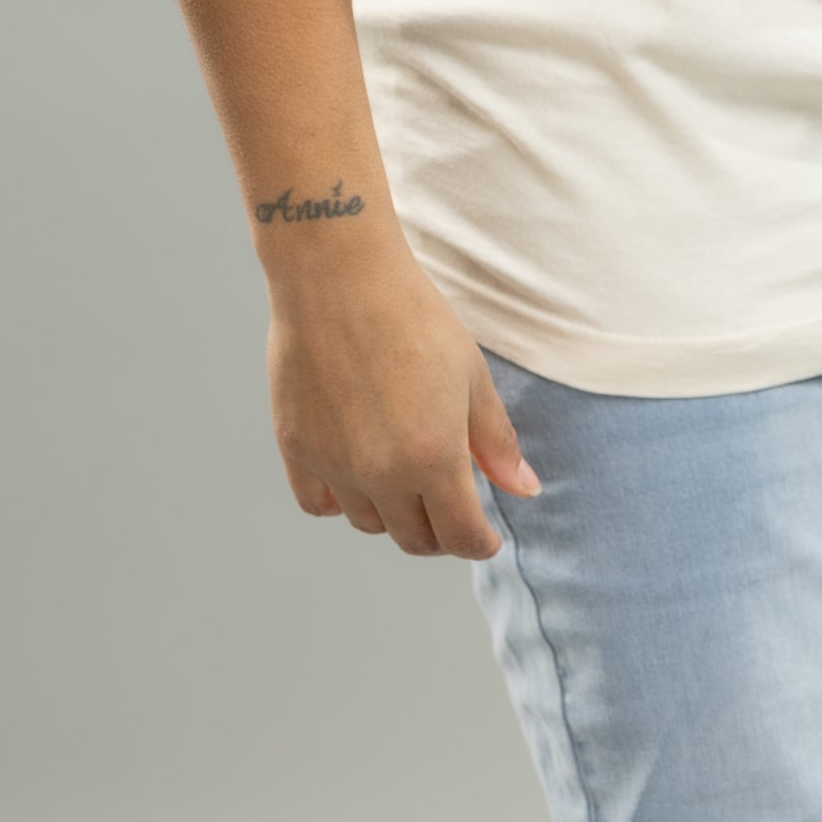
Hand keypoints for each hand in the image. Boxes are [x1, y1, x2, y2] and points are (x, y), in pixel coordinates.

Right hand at [266, 246, 541, 557]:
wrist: (341, 278)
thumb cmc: (414, 317)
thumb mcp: (472, 376)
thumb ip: (496, 441)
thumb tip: (525, 490)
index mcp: (433, 457)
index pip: (460, 535)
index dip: (479, 543)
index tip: (485, 537)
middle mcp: (381, 474)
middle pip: (413, 539)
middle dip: (439, 533)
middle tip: (449, 507)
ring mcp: (334, 465)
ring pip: (367, 523)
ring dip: (392, 513)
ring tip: (404, 476)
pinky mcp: (297, 449)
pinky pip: (318, 503)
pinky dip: (340, 499)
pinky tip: (356, 471)